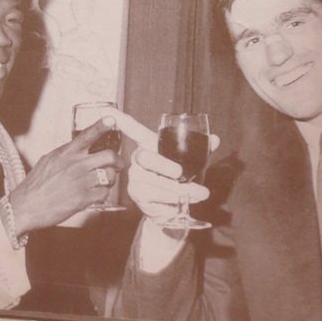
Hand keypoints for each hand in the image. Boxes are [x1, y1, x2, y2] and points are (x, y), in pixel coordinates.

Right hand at [8, 117, 126, 235]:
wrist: (26, 206)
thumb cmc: (35, 185)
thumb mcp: (48, 160)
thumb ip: (66, 153)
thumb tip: (78, 148)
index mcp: (66, 153)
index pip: (87, 135)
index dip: (102, 126)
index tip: (112, 120)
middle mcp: (76, 165)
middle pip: (109, 156)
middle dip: (118, 161)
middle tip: (118, 165)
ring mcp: (81, 181)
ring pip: (110, 175)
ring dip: (110, 180)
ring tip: (102, 183)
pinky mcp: (83, 198)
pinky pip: (104, 193)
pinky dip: (102, 195)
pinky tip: (93, 196)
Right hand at [102, 107, 219, 221]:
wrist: (172, 209)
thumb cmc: (179, 179)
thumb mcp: (192, 163)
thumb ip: (201, 150)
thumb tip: (214, 138)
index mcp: (149, 145)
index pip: (133, 130)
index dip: (121, 121)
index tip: (106, 111)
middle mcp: (138, 159)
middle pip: (145, 157)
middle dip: (164, 165)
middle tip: (181, 174)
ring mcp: (135, 178)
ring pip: (152, 181)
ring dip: (177, 188)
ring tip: (199, 193)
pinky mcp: (137, 195)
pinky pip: (153, 196)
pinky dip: (171, 200)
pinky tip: (183, 202)